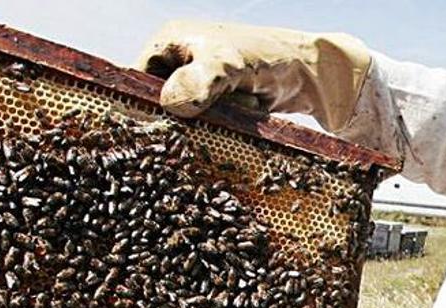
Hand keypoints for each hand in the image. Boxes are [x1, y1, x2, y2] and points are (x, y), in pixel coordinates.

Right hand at [135, 19, 370, 128]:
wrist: (309, 73)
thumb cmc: (267, 58)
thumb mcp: (229, 66)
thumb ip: (201, 82)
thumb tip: (172, 104)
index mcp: (168, 43)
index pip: (137, 80)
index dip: (144, 105)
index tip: (163, 127)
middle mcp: (179, 62)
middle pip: (161, 103)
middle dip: (185, 117)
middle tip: (213, 117)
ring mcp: (198, 84)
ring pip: (186, 118)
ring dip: (210, 122)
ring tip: (242, 103)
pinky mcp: (216, 103)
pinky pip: (206, 123)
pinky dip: (223, 126)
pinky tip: (245, 114)